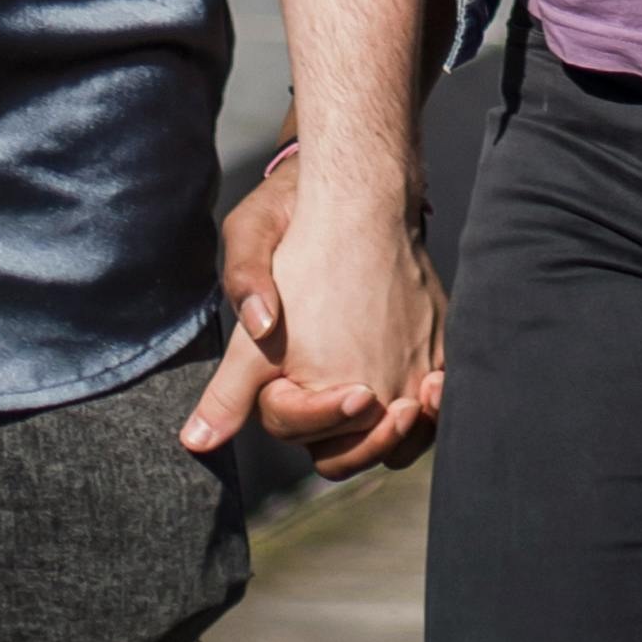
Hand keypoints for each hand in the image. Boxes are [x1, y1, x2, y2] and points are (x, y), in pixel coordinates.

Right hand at [181, 153, 444, 481]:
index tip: (359, 395)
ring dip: (403, 436)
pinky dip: (433, 413)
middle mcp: (314, 385)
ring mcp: (361, 380)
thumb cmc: (292, 210)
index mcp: (268, 367)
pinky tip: (441, 385)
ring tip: (425, 397)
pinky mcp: (402, 367)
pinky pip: (419, 416)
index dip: (321, 419)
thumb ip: (243, 293)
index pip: (287, 422)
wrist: (353, 189)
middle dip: (367, 442)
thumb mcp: (255, 233)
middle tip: (397, 409)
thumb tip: (199, 417)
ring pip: (380, 443)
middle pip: (336, 453)